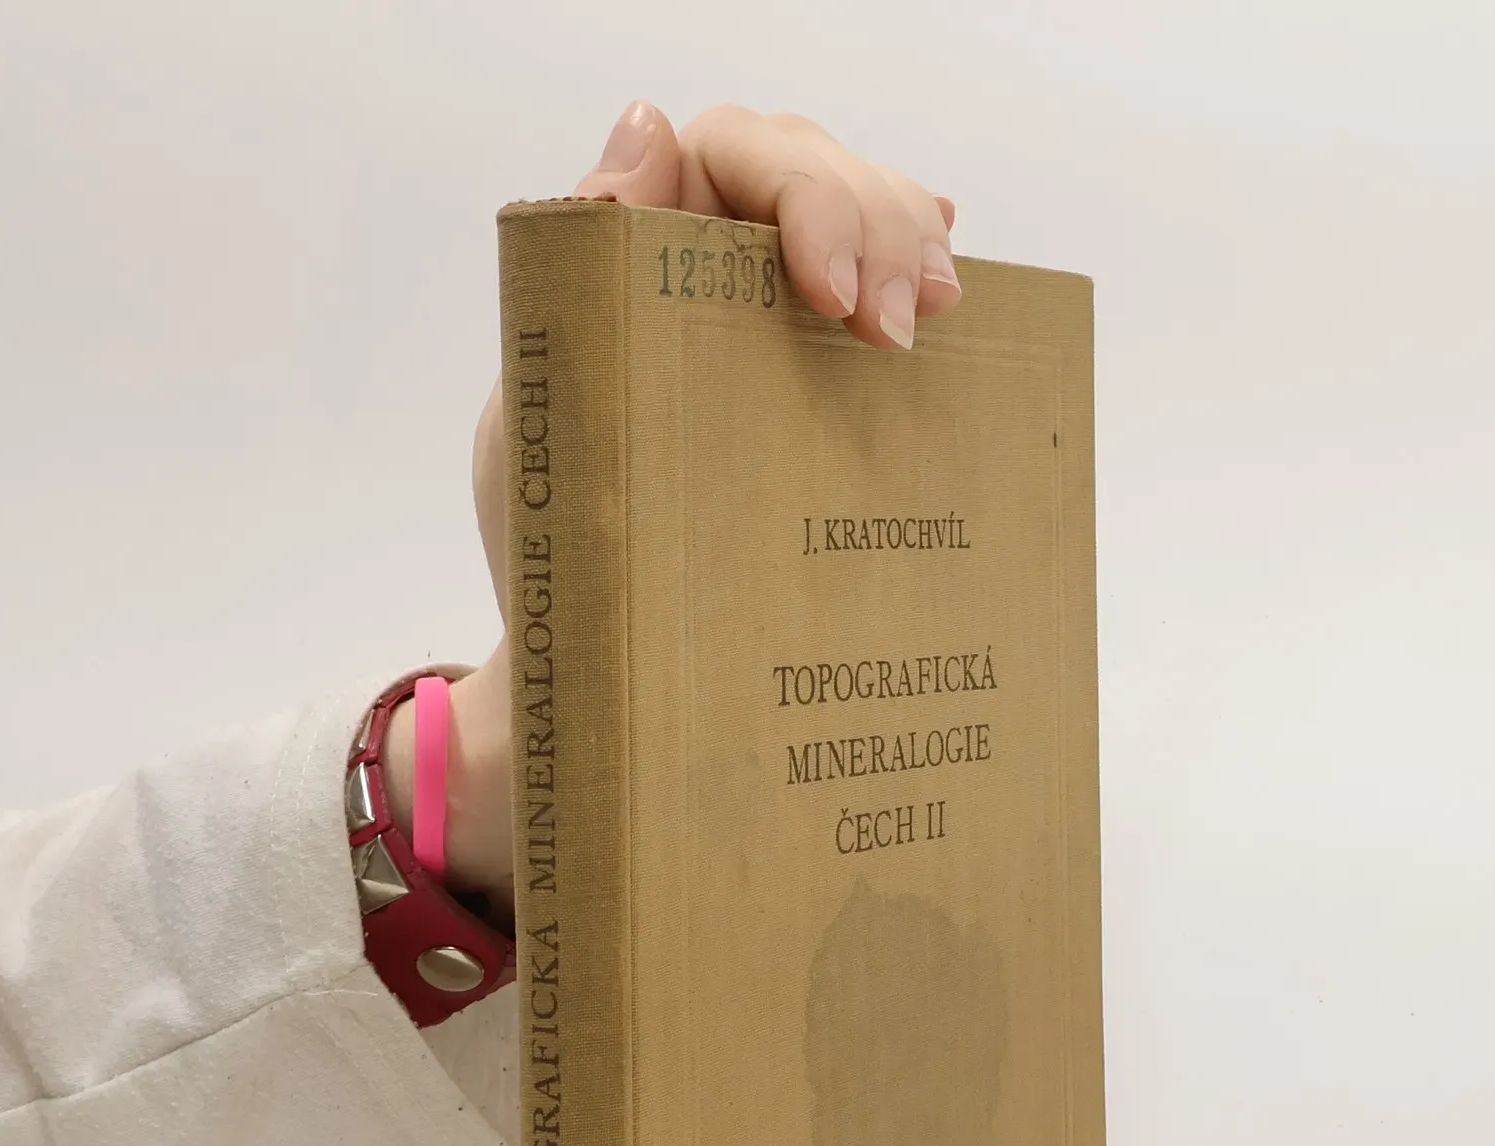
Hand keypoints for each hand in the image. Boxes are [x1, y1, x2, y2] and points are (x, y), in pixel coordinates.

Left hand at [394, 103, 961, 908]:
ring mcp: (761, 314)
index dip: (805, 194)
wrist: (593, 666)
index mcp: (632, 252)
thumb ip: (584, 271)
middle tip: (902, 330)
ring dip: (913, 246)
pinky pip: (877, 289)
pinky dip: (921, 275)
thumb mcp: (541, 412)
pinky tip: (953, 295)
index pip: (734, 153)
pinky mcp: (808, 377)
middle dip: (879, 227)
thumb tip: (644, 129)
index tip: (833, 293)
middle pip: (814, 174)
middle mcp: (699, 262)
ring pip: (861, 216)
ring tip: (940, 315)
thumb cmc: (553, 553)